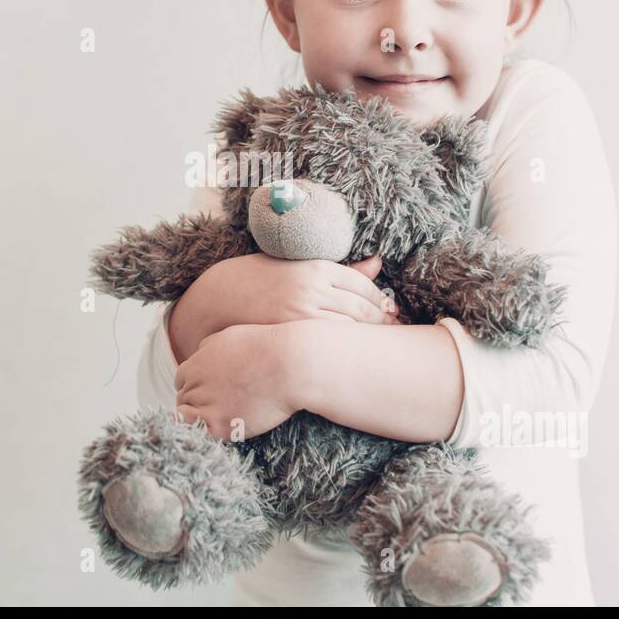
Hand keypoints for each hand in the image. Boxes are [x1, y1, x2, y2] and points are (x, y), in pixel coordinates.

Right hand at [169, 252, 398, 361]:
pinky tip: (353, 354)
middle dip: (383, 321)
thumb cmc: (262, 278)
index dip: (381, 300)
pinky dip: (346, 348)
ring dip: (370, 337)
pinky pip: (329, 343)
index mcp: (316, 267)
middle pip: (362, 308)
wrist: (221, 297)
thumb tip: (378, 264)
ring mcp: (301, 313)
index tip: (391, 311)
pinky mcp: (291, 334)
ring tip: (381, 347)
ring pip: (350, 328)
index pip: (363, 284)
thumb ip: (340, 270)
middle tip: (397, 332)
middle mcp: (312, 289)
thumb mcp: (300, 265)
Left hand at [174, 323, 301, 440]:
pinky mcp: (221, 426)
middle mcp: (195, 385)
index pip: (180, 381)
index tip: (209, 392)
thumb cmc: (265, 347)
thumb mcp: (230, 336)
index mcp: (195, 364)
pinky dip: (205, 432)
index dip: (193, 387)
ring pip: (189, 419)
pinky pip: (199, 433)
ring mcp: (207, 407)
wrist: (290, 365)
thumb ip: (208, 347)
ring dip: (202, 418)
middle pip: (184, 400)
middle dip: (198, 402)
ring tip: (224, 417)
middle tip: (220, 405)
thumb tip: (199, 354)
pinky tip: (221, 427)